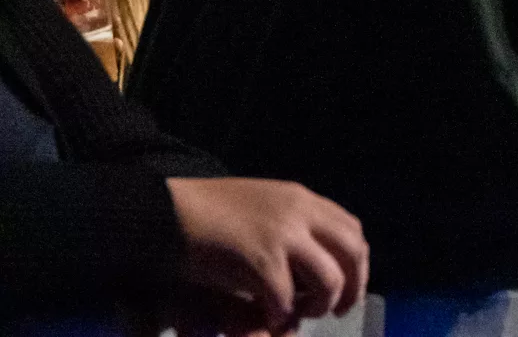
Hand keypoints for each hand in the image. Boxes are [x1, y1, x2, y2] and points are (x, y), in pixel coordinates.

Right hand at [165, 177, 367, 332]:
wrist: (160, 211)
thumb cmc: (205, 215)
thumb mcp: (258, 207)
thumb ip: (289, 226)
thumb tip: (312, 262)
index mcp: (301, 199)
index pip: (351, 229)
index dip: (356, 263)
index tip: (348, 286)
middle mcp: (300, 211)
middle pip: (352, 253)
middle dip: (352, 287)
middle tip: (336, 311)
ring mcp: (282, 234)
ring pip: (329, 279)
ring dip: (319, 305)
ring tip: (299, 315)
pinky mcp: (259, 259)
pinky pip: (286, 299)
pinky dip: (282, 316)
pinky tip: (270, 319)